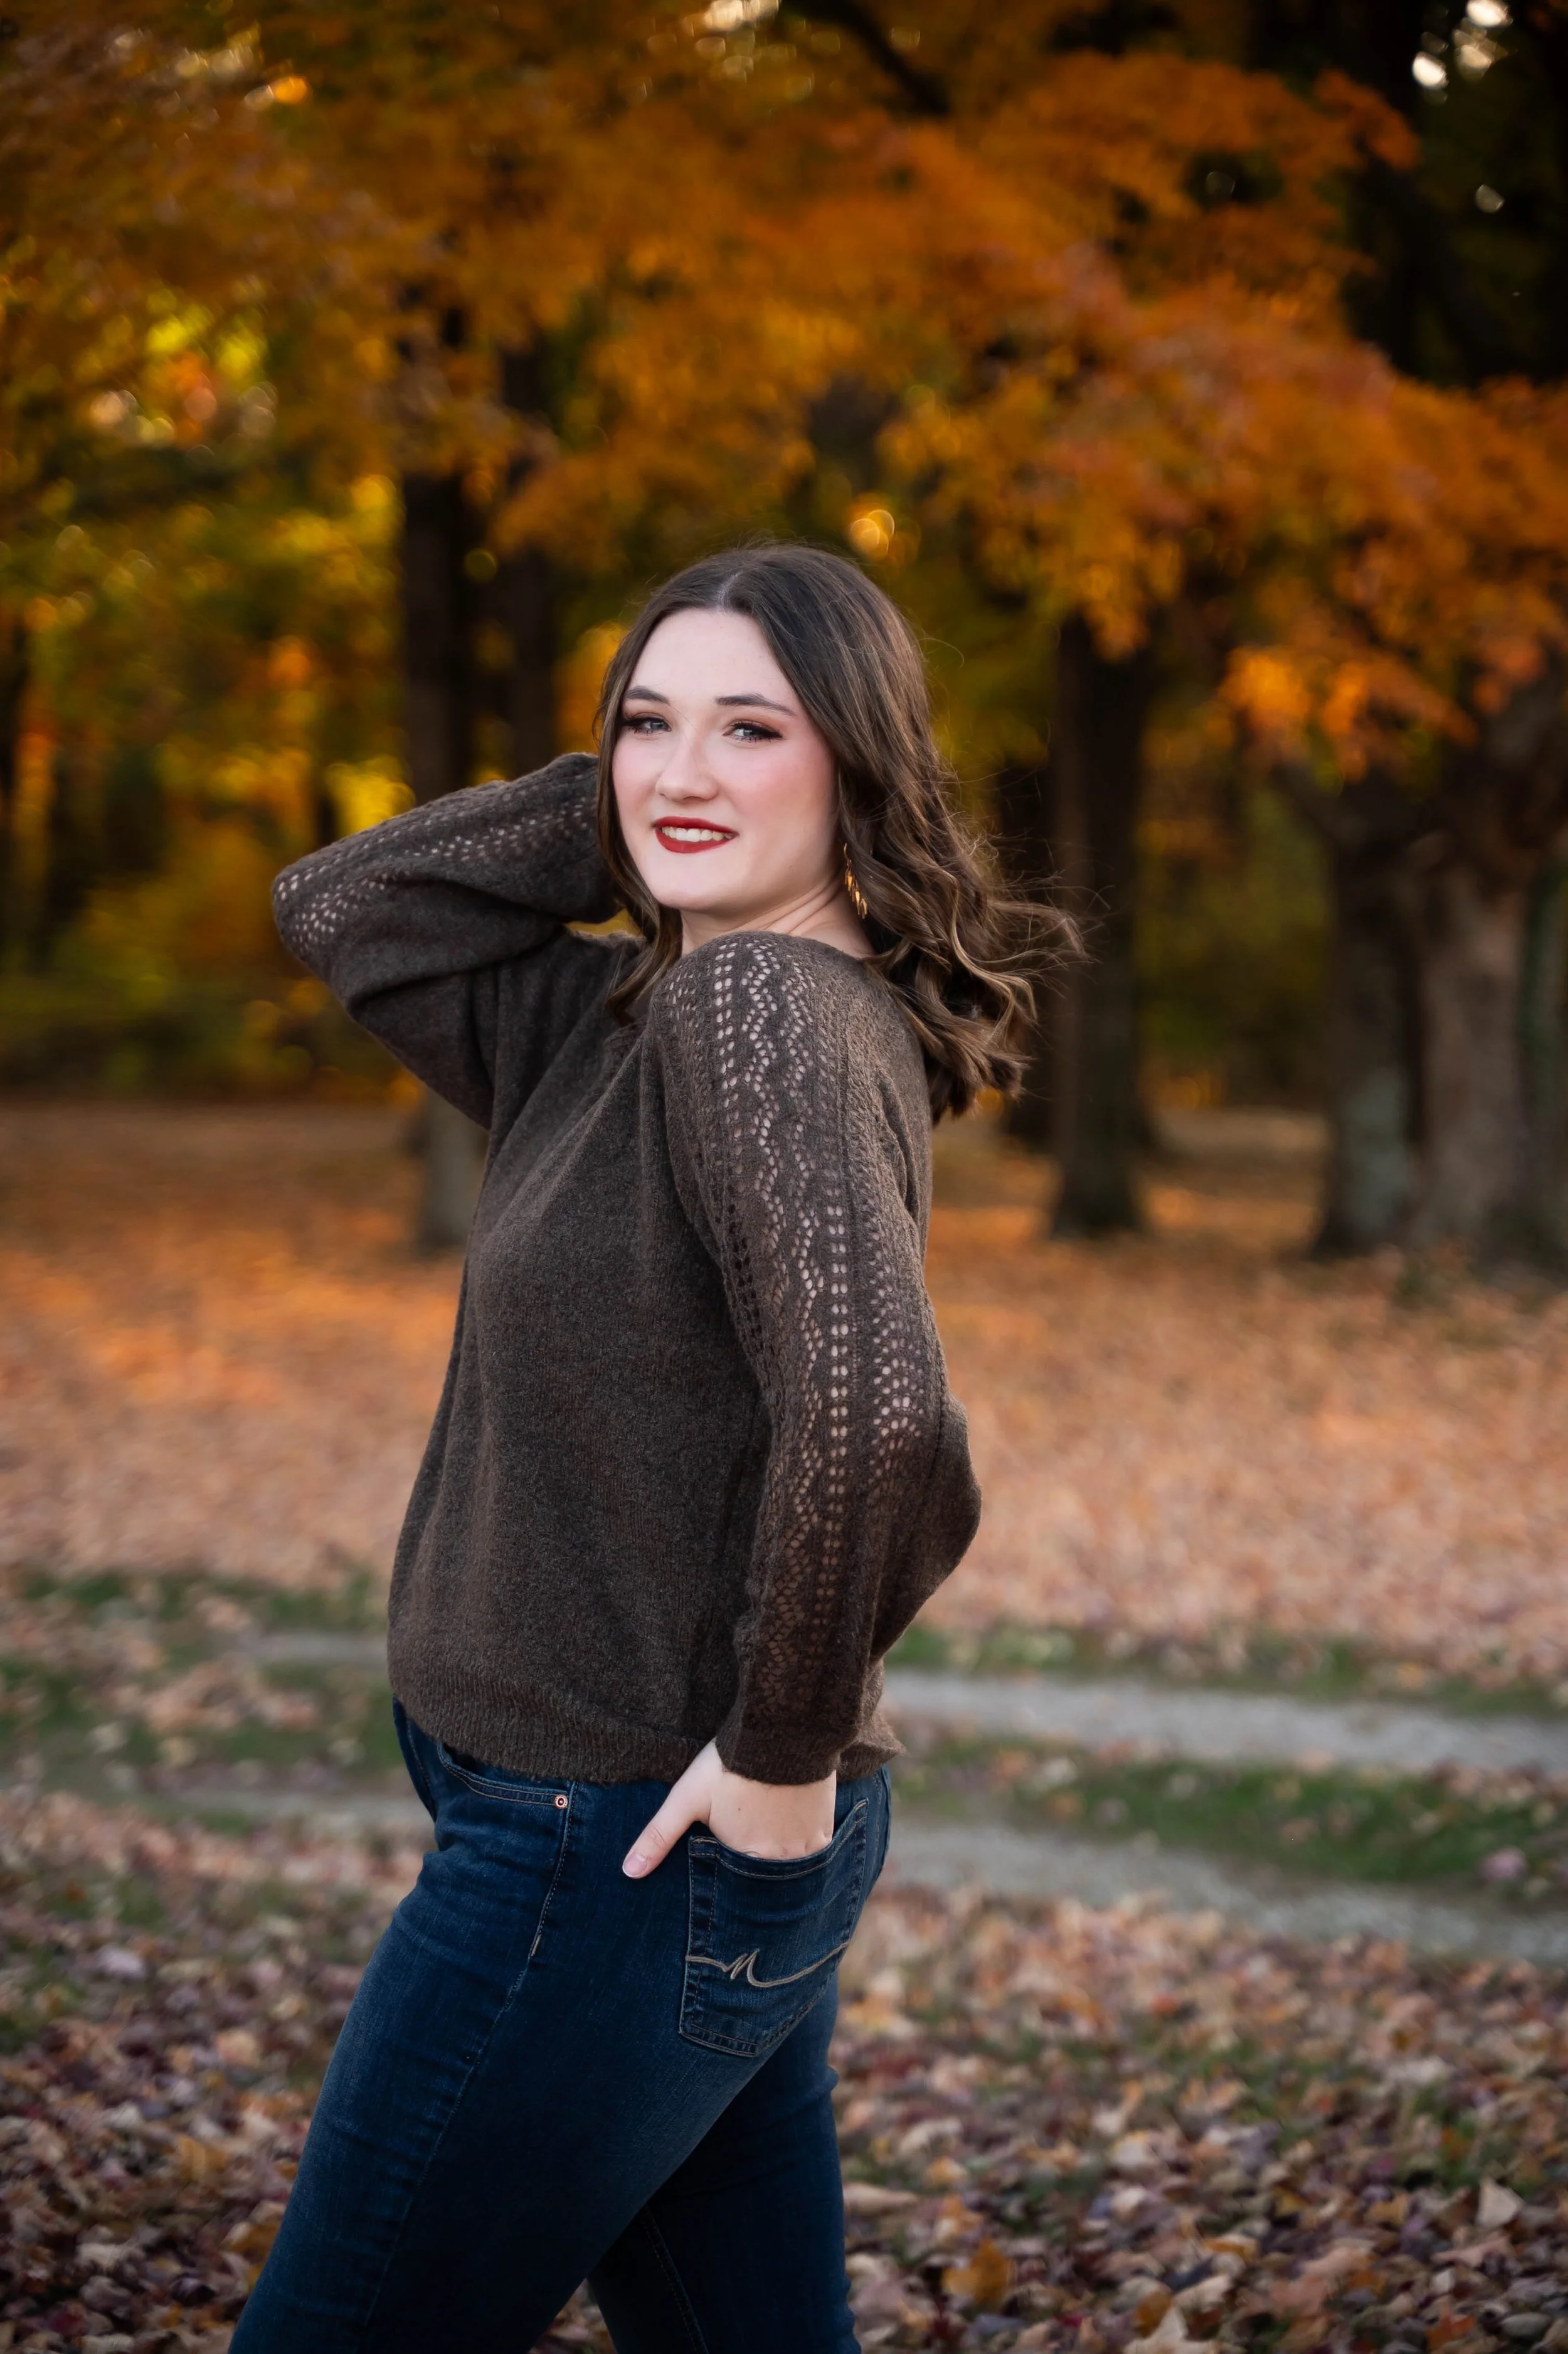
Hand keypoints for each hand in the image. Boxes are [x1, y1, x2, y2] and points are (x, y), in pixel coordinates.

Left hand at [622, 1738, 835, 1877]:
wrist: (779, 1729)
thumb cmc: (728, 1764)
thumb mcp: (686, 1798)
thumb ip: (658, 1837)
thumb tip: (628, 1873)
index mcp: (744, 1857)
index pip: (733, 1883)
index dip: (726, 1870)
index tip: (725, 1853)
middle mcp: (777, 1860)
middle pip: (762, 1875)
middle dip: (753, 1864)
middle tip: (745, 1837)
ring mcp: (805, 1845)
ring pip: (789, 1866)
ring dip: (778, 1856)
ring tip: (767, 1832)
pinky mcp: (824, 1827)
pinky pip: (815, 1851)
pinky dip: (803, 1845)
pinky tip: (791, 1826)